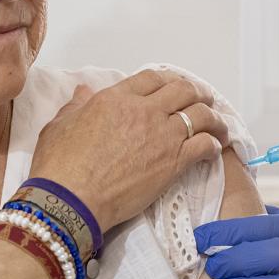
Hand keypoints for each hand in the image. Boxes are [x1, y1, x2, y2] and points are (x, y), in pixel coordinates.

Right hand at [30, 70, 230, 231]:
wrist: (70, 200)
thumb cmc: (59, 164)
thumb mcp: (59, 125)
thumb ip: (76, 105)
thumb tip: (83, 91)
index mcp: (116, 98)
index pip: (152, 78)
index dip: (169, 80)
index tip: (175, 87)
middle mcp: (144, 110)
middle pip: (184, 90)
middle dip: (198, 93)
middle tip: (204, 101)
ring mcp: (162, 135)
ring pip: (201, 115)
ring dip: (214, 118)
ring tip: (218, 125)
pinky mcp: (173, 162)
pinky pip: (205, 144)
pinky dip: (214, 143)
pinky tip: (215, 148)